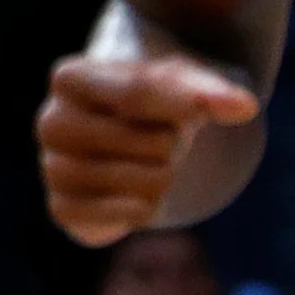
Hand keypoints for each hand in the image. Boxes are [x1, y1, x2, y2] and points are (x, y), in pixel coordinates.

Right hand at [36, 54, 259, 247]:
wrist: (122, 135)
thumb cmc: (152, 101)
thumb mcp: (181, 82)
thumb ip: (210, 91)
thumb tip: (244, 107)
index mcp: (69, 78)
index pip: (140, 94)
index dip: (187, 105)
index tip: (227, 109)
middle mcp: (50, 121)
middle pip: (155, 144)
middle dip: (172, 144)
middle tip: (154, 138)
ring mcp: (51, 168)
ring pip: (148, 183)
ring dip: (164, 177)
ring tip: (145, 163)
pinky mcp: (62, 209)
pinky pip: (128, 217)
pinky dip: (146, 208)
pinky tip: (138, 194)